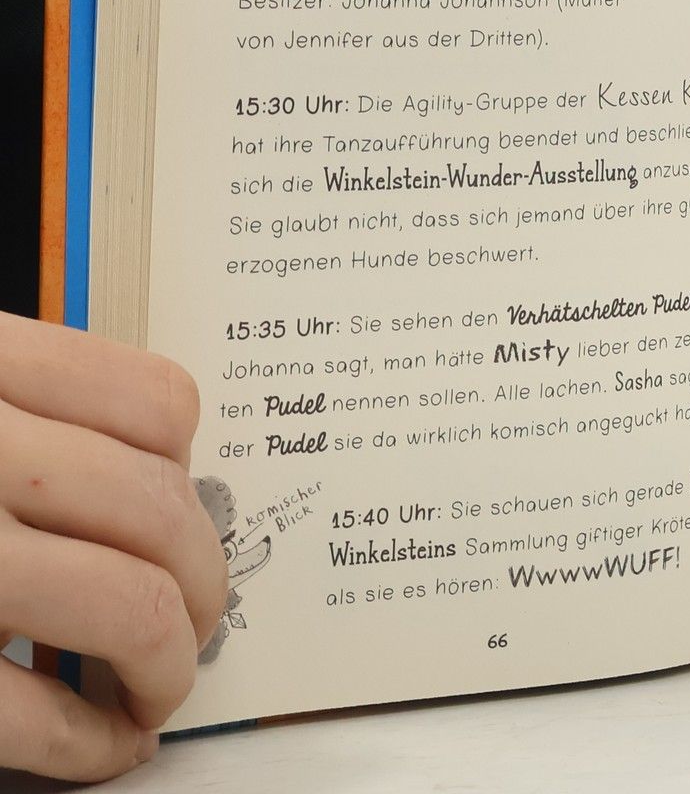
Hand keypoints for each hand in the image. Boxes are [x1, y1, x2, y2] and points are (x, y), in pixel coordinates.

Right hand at [0, 312, 227, 781]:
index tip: (191, 516)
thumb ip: (29, 417)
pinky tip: (99, 746)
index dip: (193, 472)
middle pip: (157, 508)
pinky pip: (35, 711)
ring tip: (156, 691)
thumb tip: (153, 473)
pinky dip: (89, 743)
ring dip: (165, 666)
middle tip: (202, 623)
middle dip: (202, 581)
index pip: (152, 402)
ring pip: (129, 604)